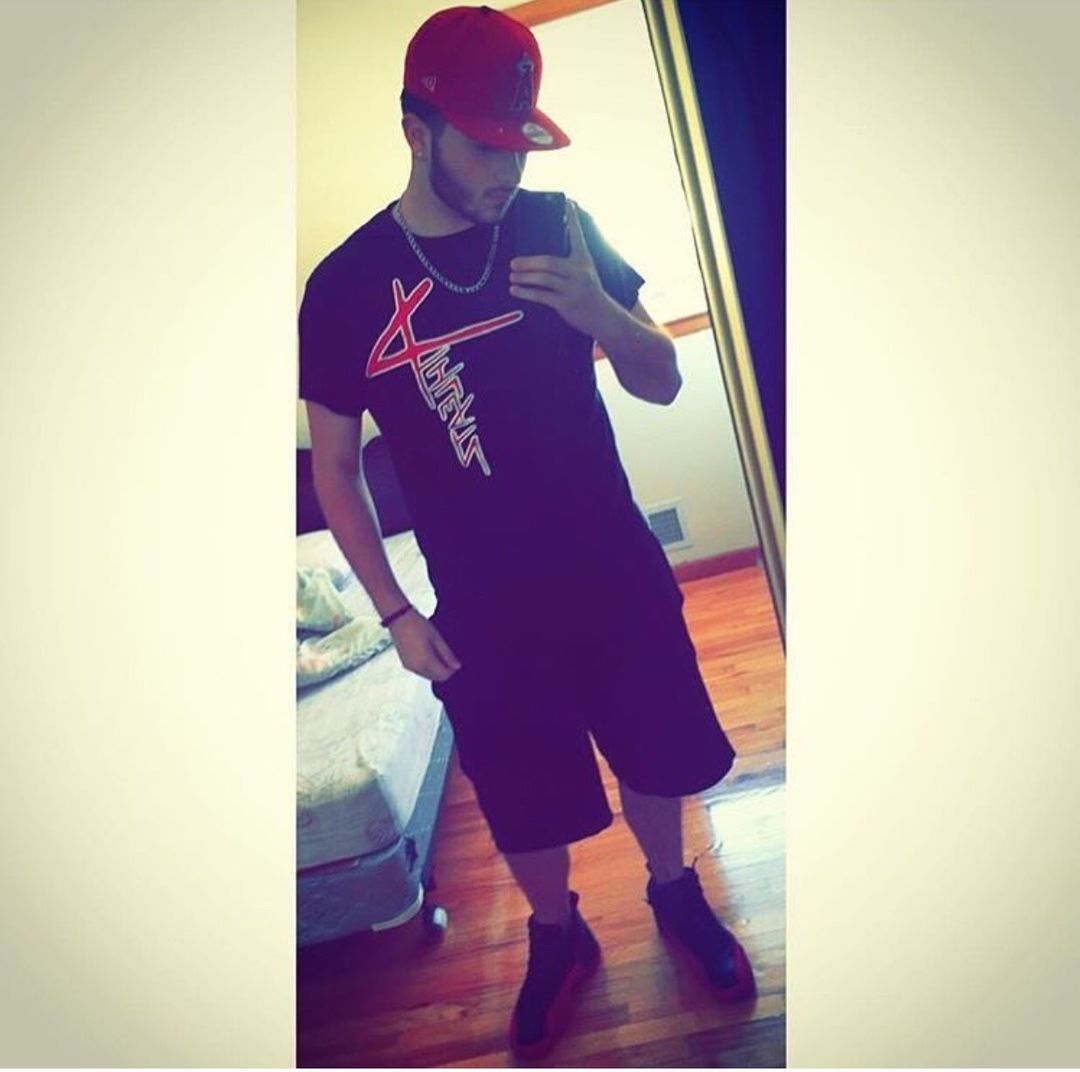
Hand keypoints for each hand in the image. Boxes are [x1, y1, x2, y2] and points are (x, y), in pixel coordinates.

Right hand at [386, 609, 462, 682]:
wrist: (398, 618)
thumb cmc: (417, 625)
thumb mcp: (436, 638)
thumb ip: (447, 654)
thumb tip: (457, 667)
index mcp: (425, 662)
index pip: (443, 676)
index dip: (452, 670)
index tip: (455, 661)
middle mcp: (416, 668)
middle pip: (436, 678)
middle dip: (444, 670)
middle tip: (448, 656)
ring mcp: (409, 667)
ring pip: (428, 675)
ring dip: (436, 669)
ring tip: (438, 652)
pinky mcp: (405, 663)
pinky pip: (420, 671)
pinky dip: (427, 667)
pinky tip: (429, 653)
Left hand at [508, 200, 613, 336]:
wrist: (603, 317)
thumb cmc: (589, 293)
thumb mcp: (585, 273)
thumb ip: (570, 263)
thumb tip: (546, 256)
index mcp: (583, 260)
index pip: (577, 235)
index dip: (573, 218)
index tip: (569, 201)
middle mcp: (579, 272)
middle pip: (549, 262)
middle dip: (528, 262)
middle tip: (513, 263)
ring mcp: (573, 288)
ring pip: (543, 279)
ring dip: (524, 277)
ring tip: (512, 276)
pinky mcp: (566, 303)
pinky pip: (542, 296)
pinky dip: (526, 293)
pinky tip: (516, 290)